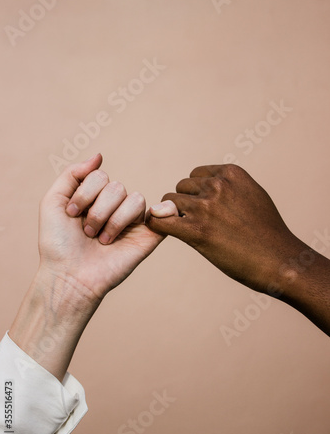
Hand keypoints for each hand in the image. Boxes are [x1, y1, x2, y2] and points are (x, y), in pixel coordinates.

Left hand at [39, 154, 177, 302]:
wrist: (69, 276)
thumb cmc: (58, 244)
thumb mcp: (53, 201)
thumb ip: (72, 174)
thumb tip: (99, 156)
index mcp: (95, 197)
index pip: (100, 176)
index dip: (84, 194)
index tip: (71, 214)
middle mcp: (114, 207)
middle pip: (116, 187)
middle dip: (97, 210)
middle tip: (87, 232)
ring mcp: (132, 221)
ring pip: (135, 198)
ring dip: (113, 220)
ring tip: (103, 240)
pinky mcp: (148, 236)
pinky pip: (165, 212)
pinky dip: (165, 209)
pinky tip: (152, 217)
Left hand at [146, 164, 304, 292]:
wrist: (278, 260)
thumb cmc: (268, 232)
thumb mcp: (254, 195)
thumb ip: (231, 186)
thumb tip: (207, 184)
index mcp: (231, 173)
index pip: (196, 174)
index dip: (196, 192)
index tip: (204, 209)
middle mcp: (217, 185)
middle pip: (182, 187)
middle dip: (185, 203)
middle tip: (198, 223)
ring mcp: (206, 207)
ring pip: (168, 201)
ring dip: (174, 215)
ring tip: (191, 232)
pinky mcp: (196, 230)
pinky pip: (160, 220)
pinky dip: (156, 224)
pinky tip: (162, 231)